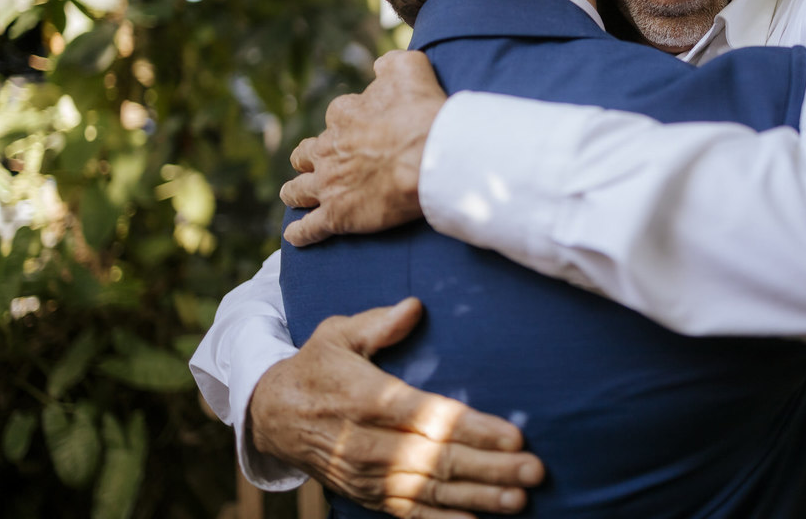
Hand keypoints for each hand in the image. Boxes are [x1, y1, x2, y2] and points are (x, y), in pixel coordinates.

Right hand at [249, 300, 543, 517]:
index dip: (474, 428)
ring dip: (477, 497)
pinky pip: (408, 513)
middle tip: (534, 470)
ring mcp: (367, 475)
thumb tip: (414, 307)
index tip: (514, 434)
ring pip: (430, 491)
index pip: (430, 416)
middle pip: (438, 459)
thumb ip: (377, 323)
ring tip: (519, 499)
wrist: (271, 416)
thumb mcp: (336, 334)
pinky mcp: (366, 495)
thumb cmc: (316, 367)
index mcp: (367, 398)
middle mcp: (368, 443)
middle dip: (490, 467)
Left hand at [281, 51, 446, 245]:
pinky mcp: (337, 216)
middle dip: (309, 157)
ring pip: (298, 190)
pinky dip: (300, 232)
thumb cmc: (423, 113)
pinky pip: (309, 228)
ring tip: (292, 195)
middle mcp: (328, 149)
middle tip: (318, 163)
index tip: (362, 128)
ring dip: (294, 191)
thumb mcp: (409, 69)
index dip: (350, 122)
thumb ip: (391, 64)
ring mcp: (329, 184)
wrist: (431, 157)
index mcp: (344, 114)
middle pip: (306, 153)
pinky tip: (294, 236)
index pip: (338, 115)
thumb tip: (380, 65)